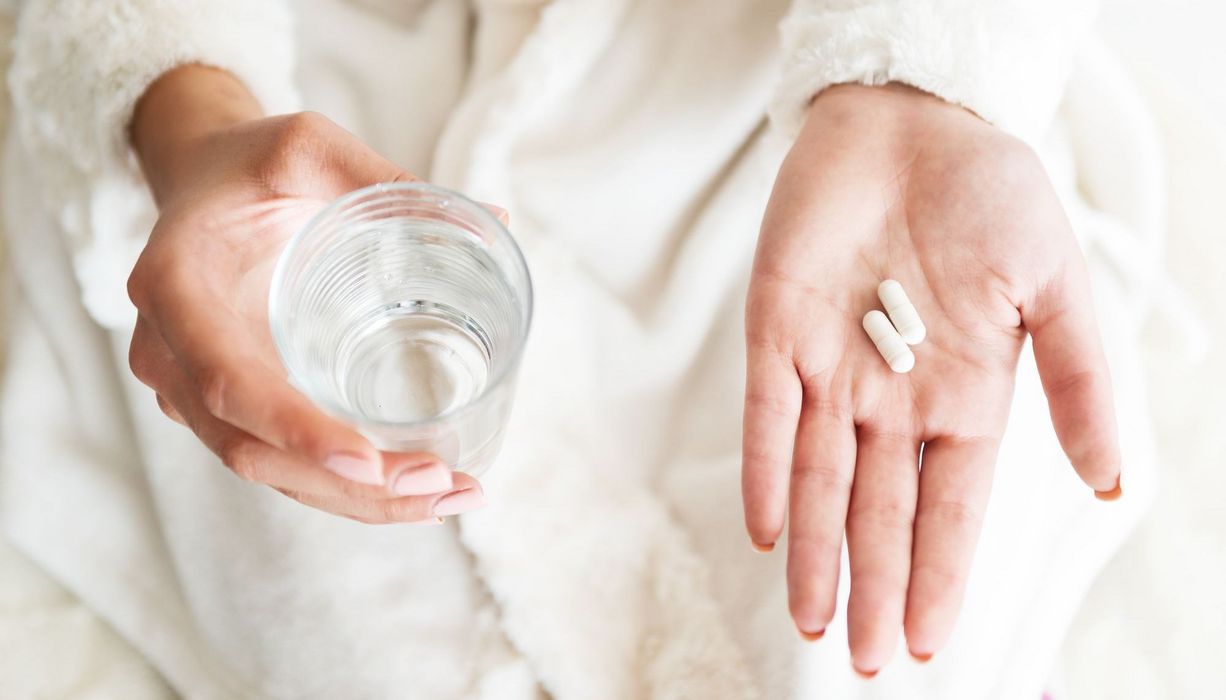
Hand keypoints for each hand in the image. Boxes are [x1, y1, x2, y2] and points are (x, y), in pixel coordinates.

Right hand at [127, 66, 485, 522]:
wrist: (200, 180)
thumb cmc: (250, 163)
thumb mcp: (306, 146)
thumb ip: (382, 178)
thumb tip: (495, 220)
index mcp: (176, 288)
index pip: (228, 382)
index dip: (296, 431)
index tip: (370, 461)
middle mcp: (171, 353)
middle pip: (251, 450)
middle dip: (348, 485)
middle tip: (440, 482)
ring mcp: (193, 388)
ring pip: (269, 471)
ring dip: (357, 500)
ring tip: (449, 496)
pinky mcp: (229, 404)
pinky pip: (280, 460)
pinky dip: (345, 486)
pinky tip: (416, 488)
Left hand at [741, 84, 1119, 671]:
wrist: (912, 121)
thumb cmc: (989, 195)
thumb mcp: (1054, 285)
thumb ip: (1077, 380)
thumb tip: (1111, 482)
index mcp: (963, 397)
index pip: (949, 507)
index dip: (940, 573)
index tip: (927, 641)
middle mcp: (893, 399)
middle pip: (880, 509)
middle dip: (874, 583)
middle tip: (863, 659)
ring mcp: (831, 369)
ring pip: (817, 478)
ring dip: (816, 548)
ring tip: (814, 618)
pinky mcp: (777, 332)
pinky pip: (766, 414)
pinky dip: (763, 468)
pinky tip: (766, 528)